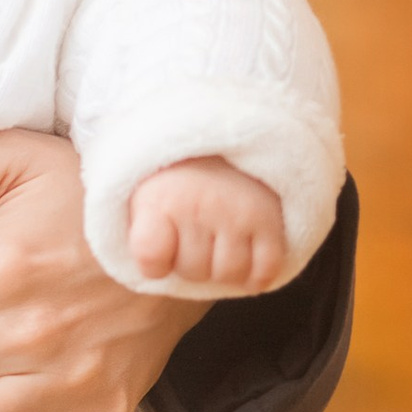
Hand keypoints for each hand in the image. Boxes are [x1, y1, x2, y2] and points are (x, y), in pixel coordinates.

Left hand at [128, 156, 288, 294]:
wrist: (225, 137)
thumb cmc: (178, 180)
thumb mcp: (143, 196)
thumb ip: (140, 234)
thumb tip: (152, 273)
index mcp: (161, 200)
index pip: (151, 261)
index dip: (156, 264)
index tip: (161, 243)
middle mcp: (200, 207)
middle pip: (193, 272)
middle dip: (191, 262)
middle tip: (194, 234)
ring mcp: (238, 215)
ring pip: (229, 275)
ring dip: (224, 268)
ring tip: (219, 241)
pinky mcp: (271, 222)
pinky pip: (264, 272)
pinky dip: (256, 273)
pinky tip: (245, 253)